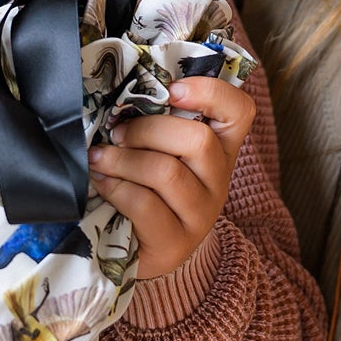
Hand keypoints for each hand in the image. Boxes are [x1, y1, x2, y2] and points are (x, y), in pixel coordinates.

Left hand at [89, 76, 255, 279]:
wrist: (137, 251)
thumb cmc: (146, 187)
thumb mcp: (159, 151)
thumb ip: (157, 122)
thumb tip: (127, 90)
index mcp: (220, 149)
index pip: (240, 112)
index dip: (211, 92)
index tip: (172, 90)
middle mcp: (219, 181)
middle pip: (198, 140)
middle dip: (147, 130)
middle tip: (117, 132)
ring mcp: (201, 215)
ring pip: (167, 172)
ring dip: (124, 160)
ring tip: (100, 158)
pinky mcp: (175, 243)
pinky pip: (145, 205)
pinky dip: (116, 187)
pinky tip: (101, 182)